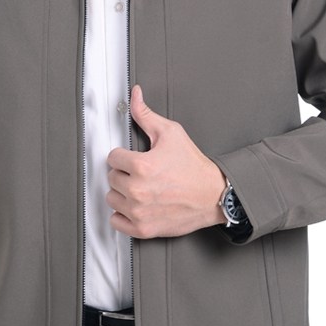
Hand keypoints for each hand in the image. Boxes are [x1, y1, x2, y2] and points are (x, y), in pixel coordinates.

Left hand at [106, 85, 226, 237]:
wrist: (214, 196)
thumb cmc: (194, 167)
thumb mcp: (171, 133)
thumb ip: (146, 115)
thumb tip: (134, 96)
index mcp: (142, 166)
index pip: (112, 157)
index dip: (124, 156)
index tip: (135, 159)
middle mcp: (138, 190)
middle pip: (111, 178)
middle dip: (124, 174)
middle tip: (142, 174)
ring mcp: (139, 212)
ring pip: (112, 199)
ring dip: (122, 194)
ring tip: (141, 189)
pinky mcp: (143, 229)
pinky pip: (116, 222)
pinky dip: (123, 216)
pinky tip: (136, 206)